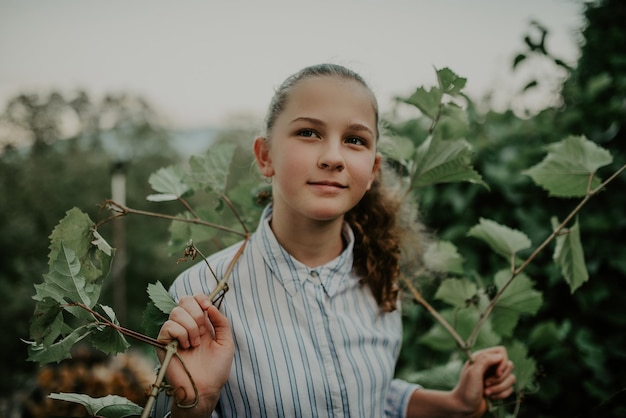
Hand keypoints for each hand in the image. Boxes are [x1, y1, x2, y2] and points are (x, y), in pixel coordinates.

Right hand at [157, 294, 234, 414]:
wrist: (205, 388)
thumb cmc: (217, 369)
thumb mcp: (226, 342)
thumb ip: (221, 322)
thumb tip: (210, 306)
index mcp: (201, 324)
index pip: (194, 299)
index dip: (200, 298)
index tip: (207, 307)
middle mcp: (186, 326)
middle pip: (183, 300)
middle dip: (196, 312)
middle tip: (202, 331)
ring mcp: (174, 334)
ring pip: (176, 312)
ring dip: (190, 327)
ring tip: (195, 343)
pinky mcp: (163, 343)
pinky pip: (168, 326)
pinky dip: (181, 334)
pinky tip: (186, 346)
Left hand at [452, 346, 515, 416]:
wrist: (464, 408)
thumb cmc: (466, 390)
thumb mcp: (473, 372)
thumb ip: (485, 360)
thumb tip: (500, 356)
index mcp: (481, 358)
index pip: (501, 352)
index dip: (502, 363)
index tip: (497, 373)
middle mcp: (489, 366)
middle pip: (509, 365)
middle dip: (499, 379)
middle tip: (485, 384)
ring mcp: (495, 377)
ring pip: (511, 378)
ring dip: (499, 388)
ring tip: (486, 393)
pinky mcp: (499, 387)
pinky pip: (510, 388)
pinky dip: (501, 395)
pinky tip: (490, 397)